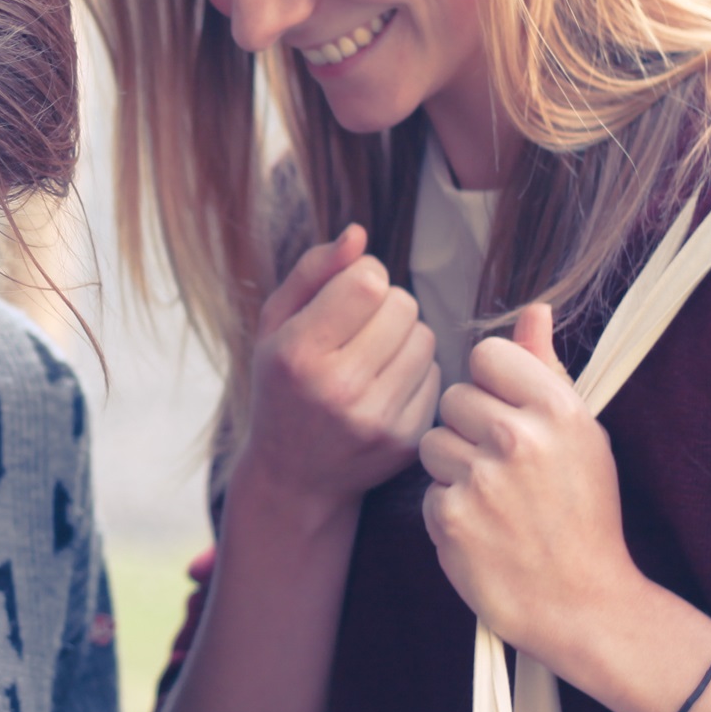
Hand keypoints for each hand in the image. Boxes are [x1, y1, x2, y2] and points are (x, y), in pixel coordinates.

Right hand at [236, 225, 439, 513]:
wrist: (293, 477)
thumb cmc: (282, 386)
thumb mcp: (274, 326)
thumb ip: (312, 272)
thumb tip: (359, 234)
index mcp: (297, 354)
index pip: (369, 282)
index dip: (363, 277)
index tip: (345, 296)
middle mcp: (337, 389)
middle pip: (403, 305)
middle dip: (386, 305)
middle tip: (360, 329)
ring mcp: (375, 418)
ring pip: (426, 337)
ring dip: (405, 337)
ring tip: (373, 356)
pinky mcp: (405, 439)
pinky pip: (436, 376)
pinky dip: (415, 373)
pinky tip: (386, 387)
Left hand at [417, 305, 642, 666]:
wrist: (583, 602)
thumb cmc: (583, 514)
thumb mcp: (581, 435)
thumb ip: (547, 370)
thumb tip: (533, 310)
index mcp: (557, 409)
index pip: (488, 354)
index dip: (493, 384)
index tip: (510, 413)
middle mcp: (518, 438)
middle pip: (454, 397)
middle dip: (470, 428)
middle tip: (504, 468)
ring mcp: (481, 478)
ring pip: (432, 441)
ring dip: (453, 467)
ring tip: (493, 498)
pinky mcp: (451, 516)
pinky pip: (428, 490)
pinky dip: (448, 509)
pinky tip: (482, 529)